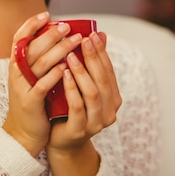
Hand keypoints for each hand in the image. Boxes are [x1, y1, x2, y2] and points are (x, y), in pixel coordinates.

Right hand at [3, 12, 81, 156]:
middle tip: (68, 26)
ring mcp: (22, 87)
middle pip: (32, 48)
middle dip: (51, 35)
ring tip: (76, 41)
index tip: (47, 14)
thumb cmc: (36, 100)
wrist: (24, 132)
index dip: (31, 25)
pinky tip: (67, 67)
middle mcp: (17, 73)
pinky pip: (41, 86)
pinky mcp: (30, 102)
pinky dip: (54, 75)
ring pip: (39, 64)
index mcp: (18, 64)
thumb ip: (49, 57)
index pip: (19, 38)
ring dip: (58, 50)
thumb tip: (71, 34)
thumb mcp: (38, 76)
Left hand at [46, 31, 121, 175]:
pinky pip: (77, 107)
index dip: (101, 52)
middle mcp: (110, 111)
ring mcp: (96, 123)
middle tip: (82, 39)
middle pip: (102, 80)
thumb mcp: (82, 85)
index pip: (109, 71)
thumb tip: (99, 34)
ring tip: (70, 55)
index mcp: (114, 99)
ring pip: (92, 93)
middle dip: (92, 58)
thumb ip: (92, 64)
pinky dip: (71, 89)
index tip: (91, 34)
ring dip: (81, 72)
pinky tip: (63, 75)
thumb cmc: (70, 109)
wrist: (60, 141)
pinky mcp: (80, 130)